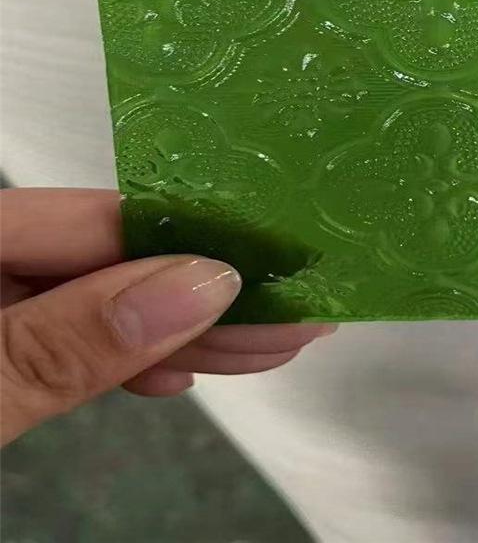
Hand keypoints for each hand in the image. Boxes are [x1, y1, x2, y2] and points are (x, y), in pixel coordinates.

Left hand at [0, 188, 333, 443]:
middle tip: (297, 315)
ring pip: (101, 309)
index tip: (278, 265)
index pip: (100, 220)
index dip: (195, 241)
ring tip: (268, 345)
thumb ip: (65, 343)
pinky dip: (129, 363)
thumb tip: (199, 286)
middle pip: (112, 264)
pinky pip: (73, 345)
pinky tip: (177, 372)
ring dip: (185, 336)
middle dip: (206, 298)